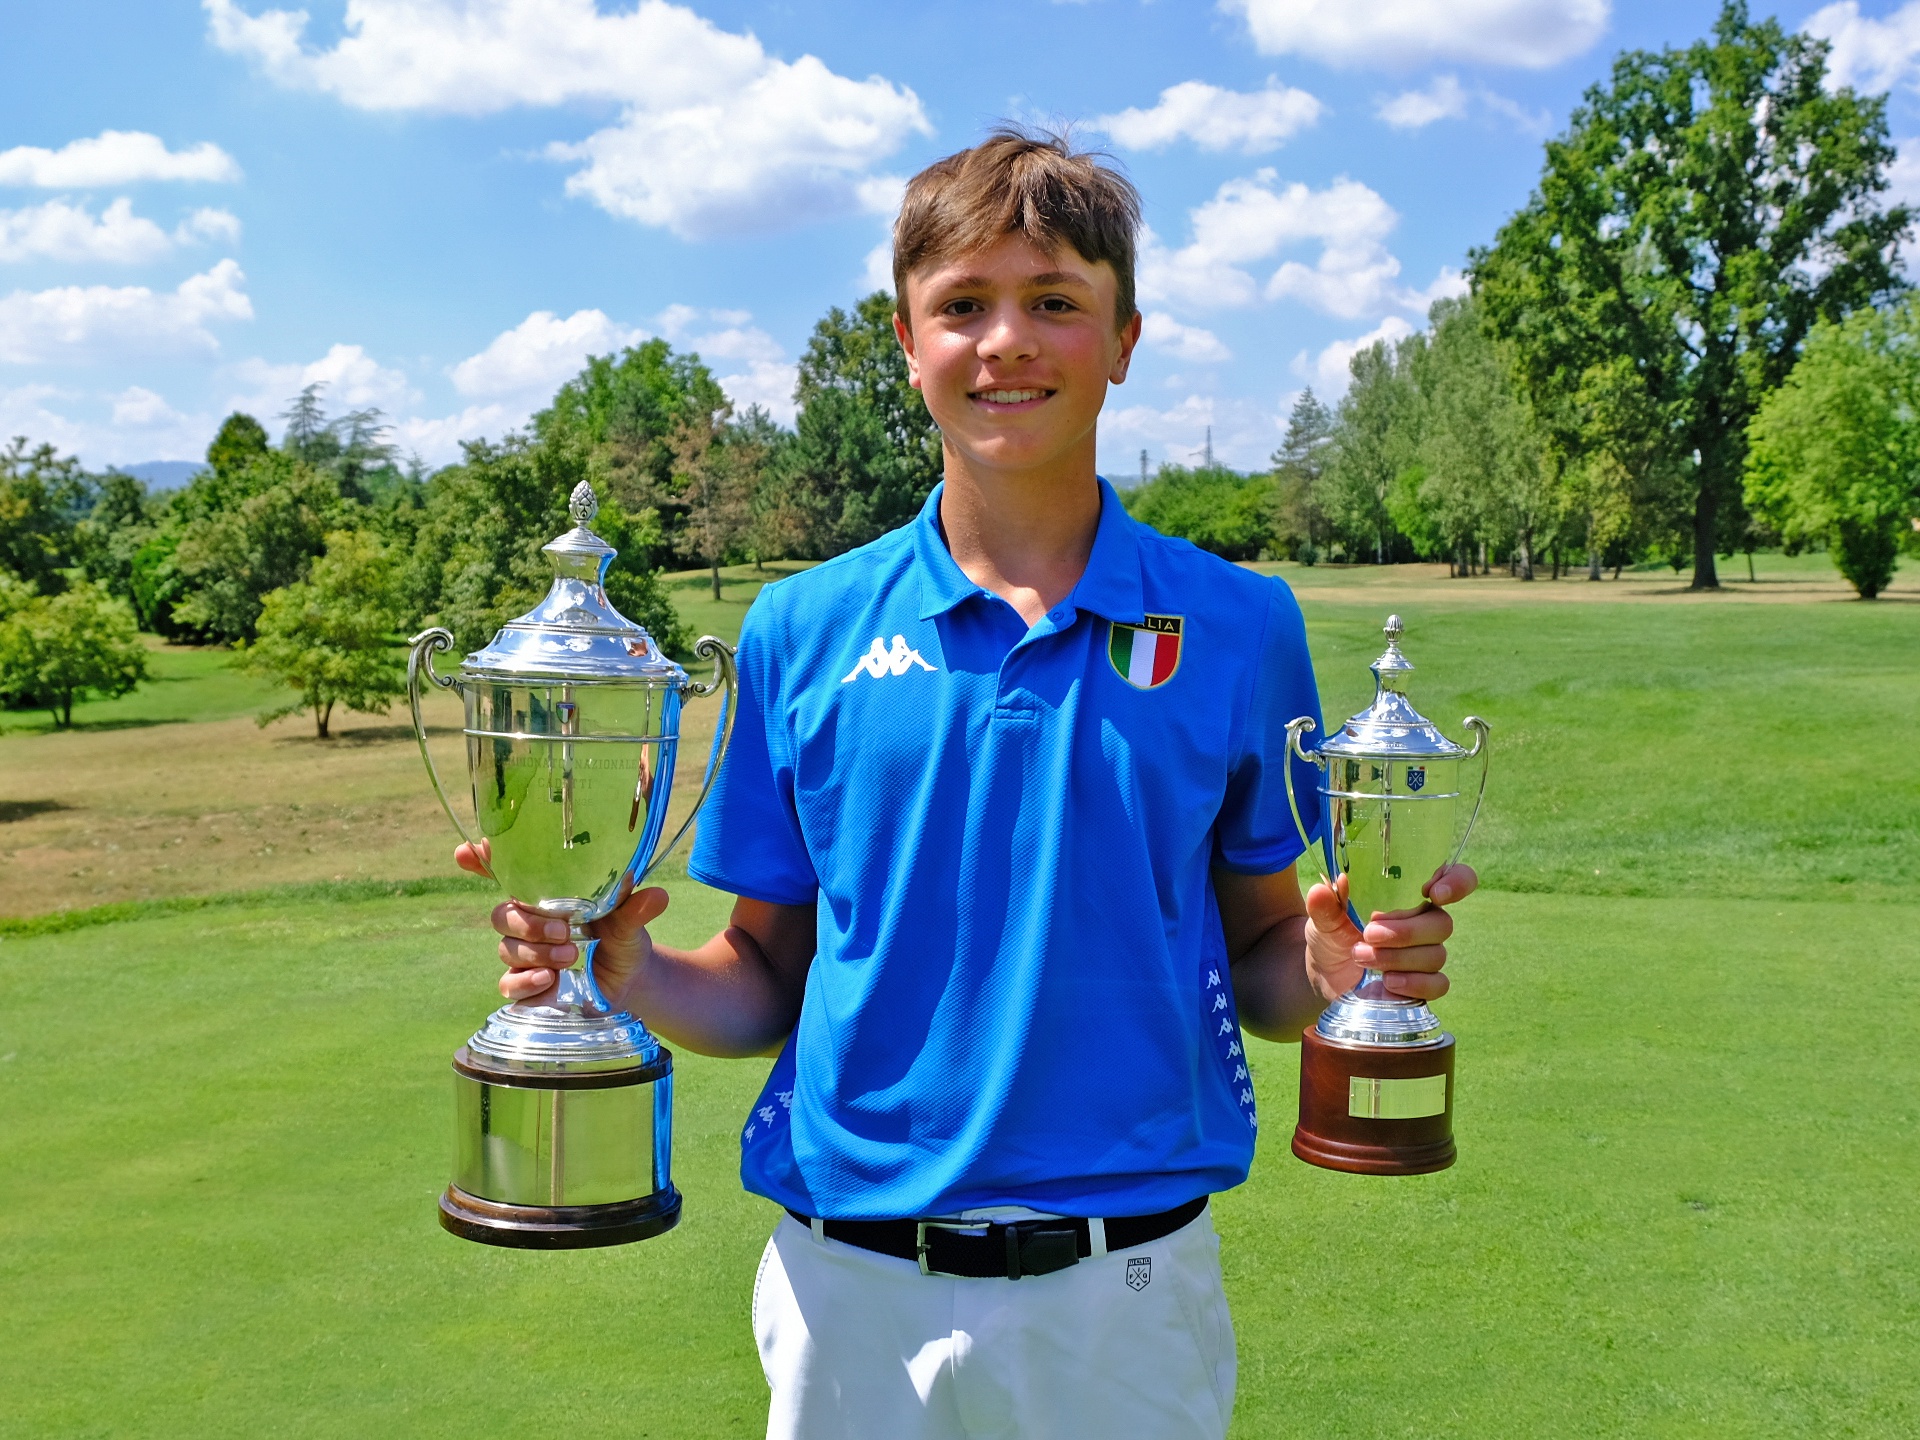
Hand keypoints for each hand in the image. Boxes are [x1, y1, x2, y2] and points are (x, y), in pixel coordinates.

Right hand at [454, 842, 669, 1005]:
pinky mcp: (528, 988)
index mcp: (548, 897)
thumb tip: (657, 896)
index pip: (506, 875)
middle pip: (501, 915)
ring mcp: (525, 956)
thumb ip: (634, 908)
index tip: (466, 850)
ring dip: (535, 952)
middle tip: (564, 931)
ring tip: (570, 956)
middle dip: (527, 922)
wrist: (632, 981)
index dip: (481, 861)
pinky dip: (524, 982)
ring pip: (506, 949)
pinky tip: (547, 980)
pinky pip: (508, 984)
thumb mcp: (631, 922)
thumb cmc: (623, 938)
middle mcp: (530, 924)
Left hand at [1302, 864, 1476, 1004]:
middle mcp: (1425, 923)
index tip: (1433, 892)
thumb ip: (1325, 905)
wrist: (1324, 972)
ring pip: (1435, 955)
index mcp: (1410, 897)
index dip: (1457, 882)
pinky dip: (1414, 983)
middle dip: (1404, 932)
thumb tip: (1321, 891)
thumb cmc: (1333, 934)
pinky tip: (1388, 982)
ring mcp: (1426, 955)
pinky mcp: (1422, 984)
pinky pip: (1438, 984)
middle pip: (1442, 924)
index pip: (1455, 879)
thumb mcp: (1324, 918)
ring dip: (1397, 957)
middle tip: (1369, 934)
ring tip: (1361, 956)